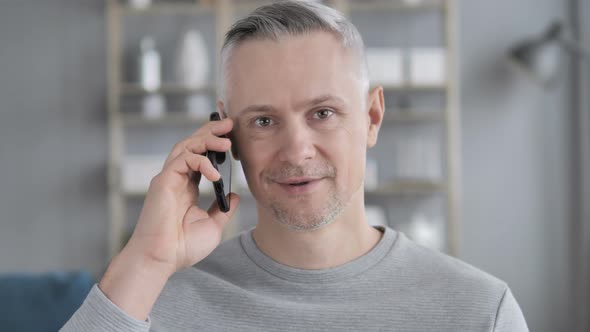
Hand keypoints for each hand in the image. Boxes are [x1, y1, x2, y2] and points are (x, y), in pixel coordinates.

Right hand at [128, 116, 238, 274]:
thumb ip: (223, 209)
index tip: (232, 138)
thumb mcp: (212, 226)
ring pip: (186, 146)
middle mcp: (176, 179)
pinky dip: (201, 161)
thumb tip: (235, 196)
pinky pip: (183, 160)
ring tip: (227, 141)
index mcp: (187, 187)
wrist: (161, 259)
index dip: (214, 145)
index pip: (200, 157)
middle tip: (230, 124)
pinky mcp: (163, 181)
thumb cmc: (182, 247)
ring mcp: (168, 178)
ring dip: (207, 139)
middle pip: (192, 144)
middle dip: (211, 131)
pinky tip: (215, 174)